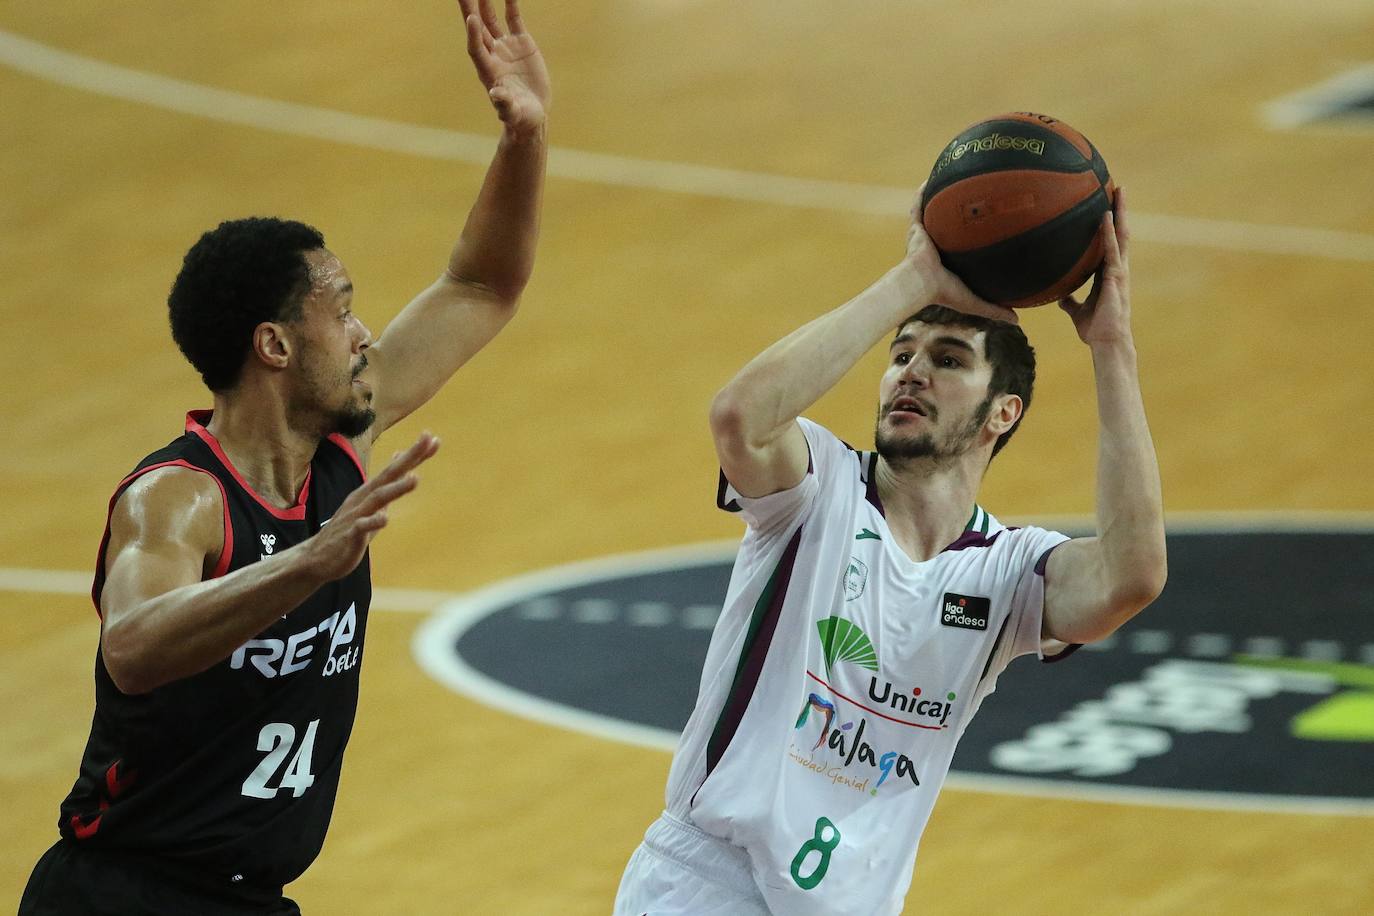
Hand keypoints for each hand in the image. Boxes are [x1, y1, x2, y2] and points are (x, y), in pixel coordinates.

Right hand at [299, 432, 440, 581]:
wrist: (317, 557)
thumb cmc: (349, 529)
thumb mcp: (371, 503)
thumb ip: (387, 484)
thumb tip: (399, 460)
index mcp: (370, 491)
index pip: (395, 469)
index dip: (414, 454)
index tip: (433, 438)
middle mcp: (363, 498)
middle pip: (388, 475)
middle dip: (409, 458)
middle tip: (428, 440)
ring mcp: (356, 515)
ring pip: (378, 499)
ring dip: (396, 488)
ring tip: (415, 478)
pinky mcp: (350, 535)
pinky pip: (362, 527)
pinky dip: (373, 522)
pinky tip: (385, 519)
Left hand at [459, 0, 549, 134]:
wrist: (533, 114)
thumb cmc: (520, 117)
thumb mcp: (513, 114)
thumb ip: (504, 105)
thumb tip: (495, 95)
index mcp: (488, 70)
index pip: (476, 48)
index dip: (473, 34)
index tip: (471, 18)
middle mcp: (493, 54)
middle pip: (477, 27)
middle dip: (470, 9)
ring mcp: (506, 47)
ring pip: (491, 18)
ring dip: (485, 1)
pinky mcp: (521, 43)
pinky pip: (513, 18)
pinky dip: (510, 4)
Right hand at [904, 185, 1017, 324]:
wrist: (920, 284)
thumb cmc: (943, 293)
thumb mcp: (974, 301)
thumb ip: (995, 309)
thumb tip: (1018, 320)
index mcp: (950, 259)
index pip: (962, 245)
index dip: (971, 236)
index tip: (986, 225)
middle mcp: (937, 244)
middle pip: (949, 224)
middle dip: (957, 213)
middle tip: (974, 197)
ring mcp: (925, 235)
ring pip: (933, 212)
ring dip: (938, 197)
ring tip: (949, 179)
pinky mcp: (916, 227)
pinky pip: (918, 206)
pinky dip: (922, 192)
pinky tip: (930, 177)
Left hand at [1060, 187, 1131, 345]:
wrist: (1106, 342)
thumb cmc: (1095, 329)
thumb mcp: (1076, 311)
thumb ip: (1069, 301)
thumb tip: (1058, 296)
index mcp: (1108, 274)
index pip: (1110, 243)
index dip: (1110, 225)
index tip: (1107, 205)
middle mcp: (1117, 267)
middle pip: (1120, 232)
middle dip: (1120, 210)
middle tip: (1118, 187)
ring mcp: (1119, 271)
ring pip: (1122, 235)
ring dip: (1120, 212)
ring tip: (1118, 190)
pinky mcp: (1116, 276)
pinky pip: (1112, 249)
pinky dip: (1109, 232)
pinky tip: (1105, 216)